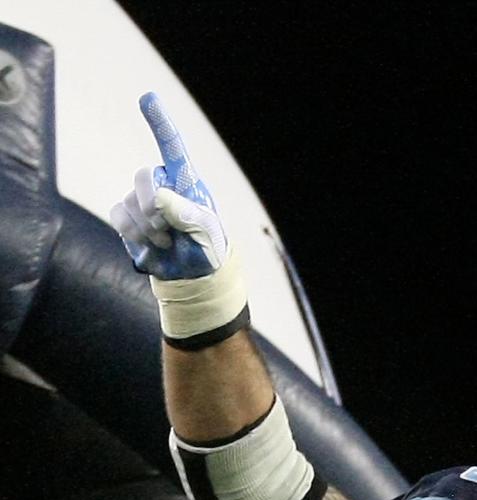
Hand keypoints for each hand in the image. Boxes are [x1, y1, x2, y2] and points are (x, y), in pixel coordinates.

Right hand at [110, 92, 226, 278]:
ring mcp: (141, 199)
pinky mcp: (127, 217)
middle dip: (152, 206)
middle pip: (144, 176)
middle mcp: (160, 183)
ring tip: (167, 243)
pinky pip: (118, 215)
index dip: (159, 122)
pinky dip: (132, 233)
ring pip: (130, 203)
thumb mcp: (206, 231)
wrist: (193, 273)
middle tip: (169, 230)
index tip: (148, 98)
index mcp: (184, 180)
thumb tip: (159, 197)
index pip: (171, 146)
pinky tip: (150, 244)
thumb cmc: (206, 246)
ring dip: (147, 229)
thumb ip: (187, 213)